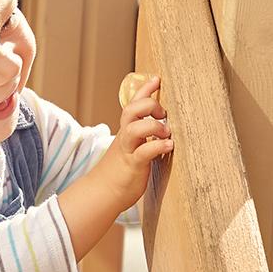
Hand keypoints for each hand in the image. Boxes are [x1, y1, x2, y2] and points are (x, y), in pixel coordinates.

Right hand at [90, 75, 172, 211]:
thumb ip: (142, 136)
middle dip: (149, 104)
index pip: (133, 104)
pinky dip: (158, 147)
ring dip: (153, 125)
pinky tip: (169, 146)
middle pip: (131, 110)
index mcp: (126, 131)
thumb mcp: (131, 148)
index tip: (157, 78)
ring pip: (134, 128)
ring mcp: (128, 151)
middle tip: (163, 113)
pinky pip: (144, 152)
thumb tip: (162, 127)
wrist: (103, 193)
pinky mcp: (133, 166)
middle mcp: (126, 138)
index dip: (144, 90)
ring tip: (167, 132)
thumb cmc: (121, 171)